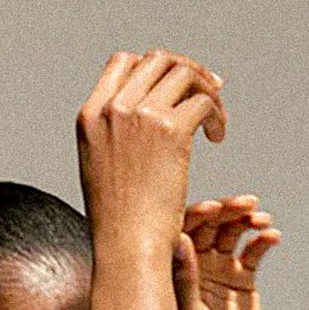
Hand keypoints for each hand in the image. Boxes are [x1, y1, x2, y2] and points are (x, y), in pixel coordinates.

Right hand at [76, 50, 228, 252]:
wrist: (127, 249)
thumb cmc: (117, 223)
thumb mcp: (99, 169)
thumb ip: (114, 134)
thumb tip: (144, 112)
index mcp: (90, 116)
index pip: (124, 62)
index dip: (154, 67)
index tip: (174, 85)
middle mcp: (114, 108)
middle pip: (158, 60)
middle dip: (187, 70)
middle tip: (209, 90)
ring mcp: (142, 116)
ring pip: (185, 74)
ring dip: (207, 90)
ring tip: (216, 120)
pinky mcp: (172, 130)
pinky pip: (204, 101)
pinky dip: (217, 115)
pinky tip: (218, 137)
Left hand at [171, 193, 280, 309]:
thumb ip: (185, 279)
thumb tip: (179, 238)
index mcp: (176, 271)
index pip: (183, 231)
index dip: (198, 215)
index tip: (214, 208)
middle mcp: (196, 265)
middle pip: (210, 226)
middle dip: (227, 211)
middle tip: (246, 204)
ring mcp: (220, 269)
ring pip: (233, 233)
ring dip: (247, 220)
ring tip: (261, 219)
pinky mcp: (243, 277)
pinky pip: (254, 251)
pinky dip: (263, 240)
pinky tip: (272, 236)